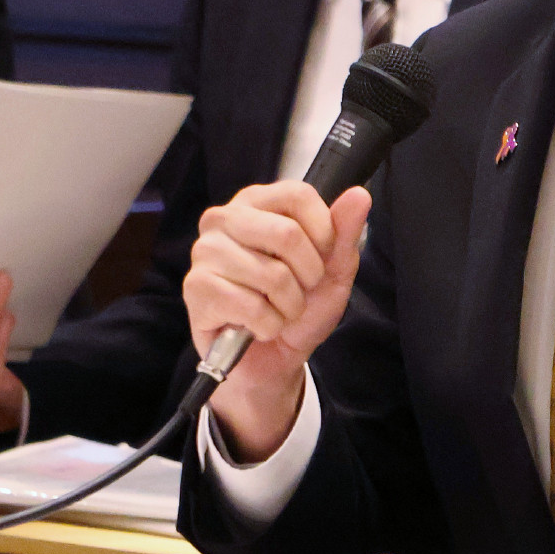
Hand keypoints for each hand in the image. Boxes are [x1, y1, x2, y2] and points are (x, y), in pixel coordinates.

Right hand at [184, 180, 370, 460]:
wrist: (273, 358)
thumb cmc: (300, 307)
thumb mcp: (333, 269)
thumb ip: (344, 231)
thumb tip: (358, 195)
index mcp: (257, 203)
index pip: (297, 195)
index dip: (323, 232)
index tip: (322, 255)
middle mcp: (224, 219)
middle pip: (287, 234)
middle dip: (308, 275)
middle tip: (298, 290)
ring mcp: (205, 253)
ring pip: (273, 276)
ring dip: (289, 305)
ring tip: (277, 309)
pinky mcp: (196, 288)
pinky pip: (253, 308)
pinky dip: (268, 325)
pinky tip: (258, 326)